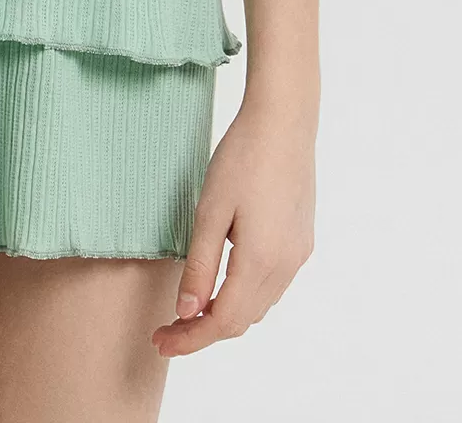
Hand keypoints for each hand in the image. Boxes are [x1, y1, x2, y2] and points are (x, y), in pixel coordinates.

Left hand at [152, 93, 315, 355]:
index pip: (223, 322)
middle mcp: (286, 266)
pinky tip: (224, 282)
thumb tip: (187, 312)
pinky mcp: (302, 240)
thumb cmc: (242, 157)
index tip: (159, 342)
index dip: (190, 339)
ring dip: (226, 315)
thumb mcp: (210, 211)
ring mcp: (298, 254)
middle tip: (167, 328)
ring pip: (259, 305)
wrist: (285, 120)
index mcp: (261, 261)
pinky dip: (246, 295)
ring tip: (190, 309)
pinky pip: (273, 284)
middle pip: (243, 320)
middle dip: (204, 331)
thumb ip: (200, 266)